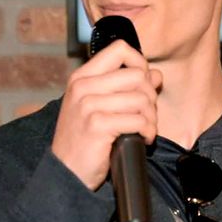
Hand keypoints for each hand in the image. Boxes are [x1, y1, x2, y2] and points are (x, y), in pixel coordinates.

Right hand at [49, 39, 161, 189]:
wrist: (66, 172)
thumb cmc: (84, 140)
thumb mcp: (98, 107)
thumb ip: (124, 87)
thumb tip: (155, 74)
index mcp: (82, 77)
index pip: (120, 49)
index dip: (140, 63)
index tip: (142, 84)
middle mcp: (83, 86)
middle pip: (137, 75)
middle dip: (150, 96)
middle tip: (146, 114)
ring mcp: (88, 105)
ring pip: (141, 98)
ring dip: (151, 117)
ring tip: (145, 129)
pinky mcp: (98, 125)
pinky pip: (138, 120)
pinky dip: (147, 131)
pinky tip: (142, 139)